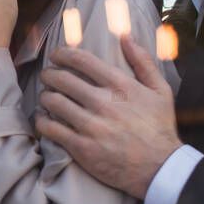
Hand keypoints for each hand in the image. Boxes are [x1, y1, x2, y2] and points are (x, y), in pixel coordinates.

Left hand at [35, 34, 181, 199]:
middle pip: (62, 79)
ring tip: (47, 96)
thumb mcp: (160, 90)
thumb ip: (143, 61)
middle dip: (49, 74)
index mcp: (121, 86)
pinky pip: (51, 128)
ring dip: (45, 96)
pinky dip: (42, 121)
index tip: (56, 55)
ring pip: (53, 102)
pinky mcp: (82, 147)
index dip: (63, 54)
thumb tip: (125, 35)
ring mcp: (91, 126)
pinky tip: (44, 119)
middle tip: (47, 76)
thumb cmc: (159, 128)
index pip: (82, 60)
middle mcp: (104, 103)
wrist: (160, 168)